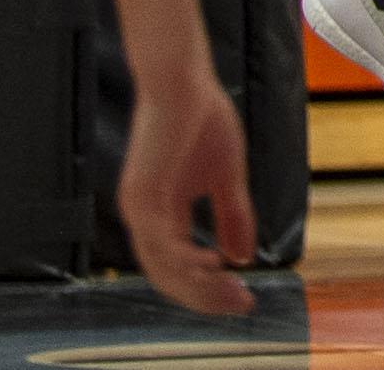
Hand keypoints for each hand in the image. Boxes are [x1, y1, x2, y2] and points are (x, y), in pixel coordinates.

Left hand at [111, 57, 257, 320]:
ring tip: (231, 290)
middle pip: (169, 276)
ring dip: (197, 285)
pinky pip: (159, 242)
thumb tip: (241, 257)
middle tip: (241, 304)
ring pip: (162, 267)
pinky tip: (212, 265)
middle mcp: (144, 217)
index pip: (179, 266)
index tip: (244, 296)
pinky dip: (185, 260)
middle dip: (206, 296)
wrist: (182, 79)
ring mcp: (139, 207)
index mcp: (160, 213)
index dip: (210, 287)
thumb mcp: (227, 176)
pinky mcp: (142, 193)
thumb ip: (232, 216)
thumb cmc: (200, 118)